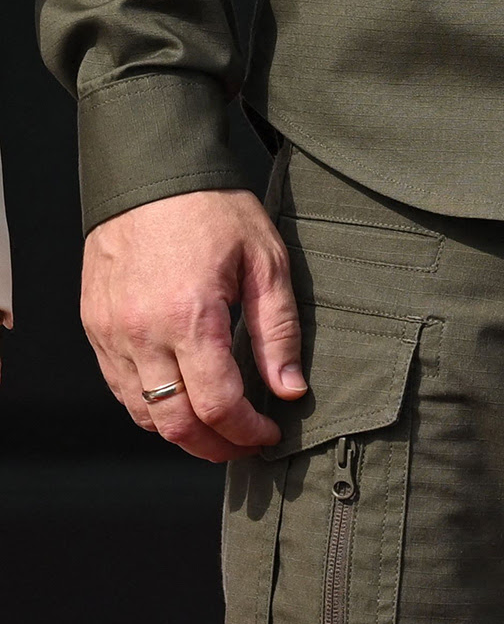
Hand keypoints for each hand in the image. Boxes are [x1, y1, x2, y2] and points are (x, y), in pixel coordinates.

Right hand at [83, 189, 307, 461]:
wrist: (151, 177)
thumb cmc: (213, 211)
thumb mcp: (266, 262)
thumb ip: (278, 331)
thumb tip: (290, 389)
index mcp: (190, 318)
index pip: (217, 405)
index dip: (246, 431)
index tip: (268, 435)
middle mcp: (141, 334)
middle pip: (174, 423)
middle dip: (214, 446)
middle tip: (244, 445)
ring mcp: (111, 334)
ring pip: (141, 414)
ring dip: (180, 433)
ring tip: (217, 430)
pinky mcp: (95, 328)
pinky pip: (120, 388)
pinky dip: (150, 408)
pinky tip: (180, 401)